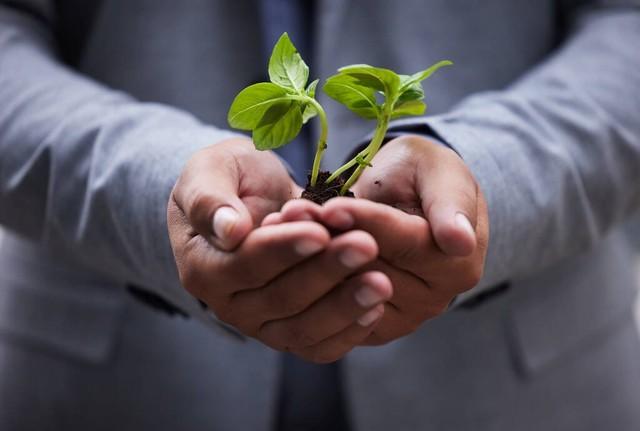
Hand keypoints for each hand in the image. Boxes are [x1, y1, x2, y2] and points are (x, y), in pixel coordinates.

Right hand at [167, 138, 390, 361]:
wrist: (250, 197)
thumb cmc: (228, 178)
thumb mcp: (209, 171)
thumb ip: (210, 199)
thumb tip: (230, 231)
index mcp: (203, 267)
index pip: (246, 264)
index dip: (284, 250)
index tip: (320, 232)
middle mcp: (230, 304)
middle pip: (281, 299)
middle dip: (326, 272)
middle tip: (366, 245)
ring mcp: (261, 323)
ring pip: (302, 329)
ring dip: (345, 306)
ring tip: (380, 281)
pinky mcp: (290, 331)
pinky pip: (318, 345)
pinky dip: (348, 331)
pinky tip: (376, 308)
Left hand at [265, 135, 488, 344]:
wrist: (408, 199)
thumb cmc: (424, 177)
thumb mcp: (441, 173)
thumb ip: (450, 203)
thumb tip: (458, 242)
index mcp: (456, 265)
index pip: (405, 243)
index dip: (366, 223)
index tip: (331, 206)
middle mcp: (432, 299)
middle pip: (371, 270)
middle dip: (328, 238)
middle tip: (291, 214)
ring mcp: (400, 316)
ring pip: (345, 289)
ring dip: (307, 257)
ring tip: (279, 225)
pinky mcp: (369, 325)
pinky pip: (331, 305)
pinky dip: (303, 274)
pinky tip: (279, 245)